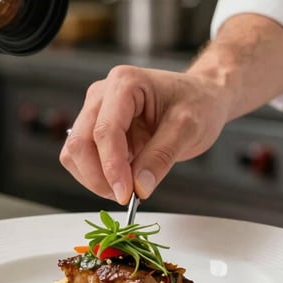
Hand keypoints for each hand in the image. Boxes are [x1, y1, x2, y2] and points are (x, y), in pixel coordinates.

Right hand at [60, 14, 282, 204]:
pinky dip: (101, 175)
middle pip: (77, 143)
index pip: (104, 130)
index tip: (129, 196)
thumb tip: (139, 189)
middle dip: (99, 177)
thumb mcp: (191, 130)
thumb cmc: (203, 103)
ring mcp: (96, 109)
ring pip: (74, 152)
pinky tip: (129, 177)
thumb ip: (162, 157)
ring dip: (97, 178)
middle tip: (129, 198)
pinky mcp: (98, 126)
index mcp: (123, 84)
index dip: (113, 168)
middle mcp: (102, 92)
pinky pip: (86, 157)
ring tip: (132, 187)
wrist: (208, 94)